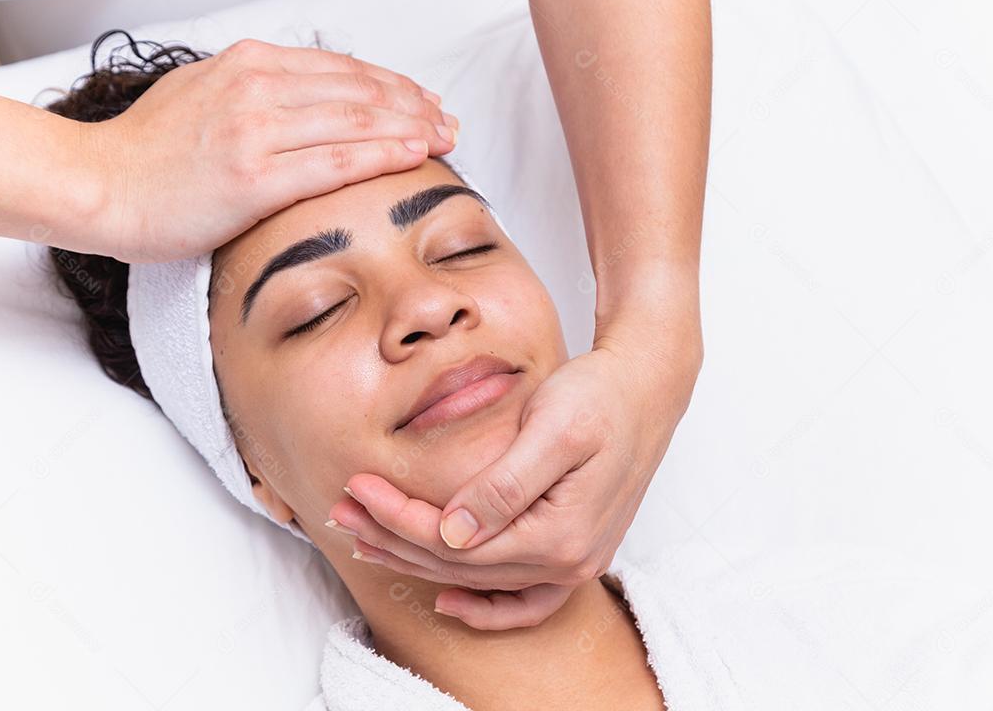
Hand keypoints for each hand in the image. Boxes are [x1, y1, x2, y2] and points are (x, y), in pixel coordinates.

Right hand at [80, 38, 457, 261]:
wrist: (97, 185)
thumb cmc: (148, 151)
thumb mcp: (206, 94)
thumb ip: (259, 91)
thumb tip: (308, 99)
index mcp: (250, 64)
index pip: (344, 70)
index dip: (395, 86)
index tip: (426, 104)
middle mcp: (257, 86)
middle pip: (360, 90)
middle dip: (415, 106)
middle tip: (449, 124)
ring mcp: (255, 130)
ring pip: (356, 120)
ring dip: (411, 129)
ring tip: (445, 140)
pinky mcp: (253, 177)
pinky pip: (334, 161)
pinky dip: (381, 155)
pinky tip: (413, 156)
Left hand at [328, 311, 701, 629]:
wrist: (649, 387)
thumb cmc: (602, 397)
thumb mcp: (554, 429)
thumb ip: (504, 488)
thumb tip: (453, 536)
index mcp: (559, 535)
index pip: (455, 541)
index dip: (400, 517)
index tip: (358, 486)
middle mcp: (569, 562)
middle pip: (460, 565)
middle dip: (395, 536)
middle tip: (343, 509)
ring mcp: (575, 563)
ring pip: (480, 578)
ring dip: (420, 560)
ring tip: (368, 538)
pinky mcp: (574, 550)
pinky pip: (525, 600)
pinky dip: (485, 606)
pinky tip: (447, 598)